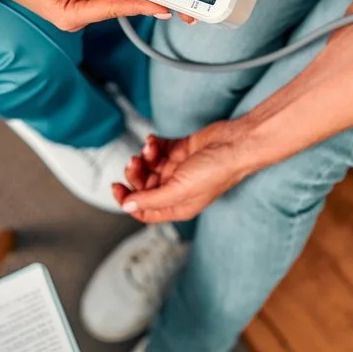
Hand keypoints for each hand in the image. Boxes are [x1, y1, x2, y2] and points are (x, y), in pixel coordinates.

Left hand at [112, 121, 260, 222]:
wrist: (236, 144)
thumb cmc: (216, 171)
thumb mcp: (178, 190)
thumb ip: (151, 199)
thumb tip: (127, 207)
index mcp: (178, 206)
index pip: (144, 211)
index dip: (128, 201)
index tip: (116, 187)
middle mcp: (177, 189)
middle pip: (144, 186)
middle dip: (135, 174)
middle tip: (134, 162)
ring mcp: (179, 169)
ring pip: (149, 166)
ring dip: (144, 156)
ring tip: (148, 148)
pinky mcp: (181, 150)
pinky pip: (159, 149)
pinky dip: (152, 145)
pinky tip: (153, 141)